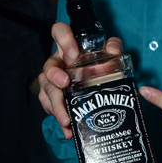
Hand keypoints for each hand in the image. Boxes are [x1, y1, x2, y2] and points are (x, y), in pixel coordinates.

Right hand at [38, 22, 122, 138]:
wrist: (90, 82)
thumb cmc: (94, 64)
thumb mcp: (106, 54)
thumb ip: (112, 47)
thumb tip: (113, 49)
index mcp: (67, 47)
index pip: (59, 31)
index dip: (63, 39)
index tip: (73, 52)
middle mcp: (56, 64)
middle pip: (49, 68)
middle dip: (54, 76)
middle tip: (64, 84)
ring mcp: (52, 83)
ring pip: (48, 92)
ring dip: (57, 106)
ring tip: (66, 119)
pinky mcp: (53, 100)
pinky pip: (53, 110)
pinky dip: (61, 122)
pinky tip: (69, 130)